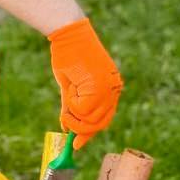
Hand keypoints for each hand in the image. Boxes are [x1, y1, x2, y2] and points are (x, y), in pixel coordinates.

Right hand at [48, 17, 122, 150]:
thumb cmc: (68, 55)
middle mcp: (113, 90)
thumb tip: (67, 128)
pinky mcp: (99, 86)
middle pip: (99, 124)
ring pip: (90, 120)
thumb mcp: (70, 86)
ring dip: (74, 116)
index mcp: (110, 88)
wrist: (69, 35)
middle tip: (67, 128)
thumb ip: (71, 107)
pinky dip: (72, 105)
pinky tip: (70, 89)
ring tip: (68, 98)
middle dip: (80, 130)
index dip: (89, 133)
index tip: (76, 144)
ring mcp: (108, 88)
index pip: (104, 119)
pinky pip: (83, 110)